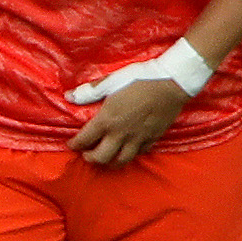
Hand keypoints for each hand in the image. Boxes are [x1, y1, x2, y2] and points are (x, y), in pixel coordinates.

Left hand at [66, 43, 209, 165]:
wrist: (172, 83)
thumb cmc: (140, 79)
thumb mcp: (111, 81)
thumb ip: (89, 91)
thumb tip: (69, 96)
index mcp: (107, 120)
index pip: (84, 140)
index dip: (74, 144)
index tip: (71, 144)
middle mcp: (120, 134)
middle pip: (101, 157)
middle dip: (90, 158)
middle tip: (87, 154)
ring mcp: (137, 138)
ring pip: (121, 161)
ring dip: (110, 162)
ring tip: (107, 157)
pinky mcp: (152, 138)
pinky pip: (139, 153)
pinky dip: (130, 153)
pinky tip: (128, 148)